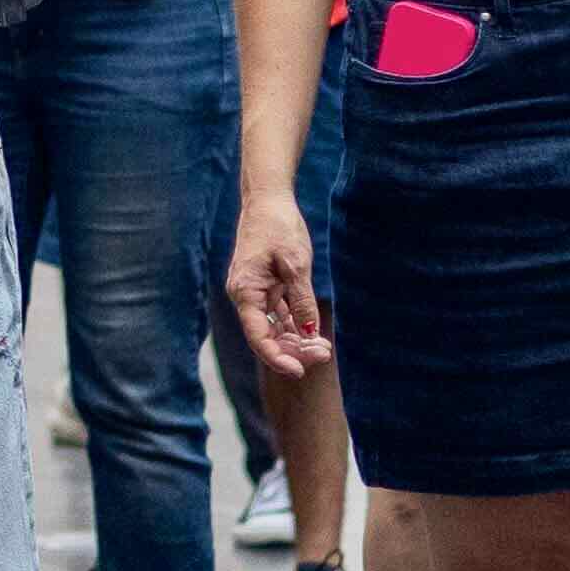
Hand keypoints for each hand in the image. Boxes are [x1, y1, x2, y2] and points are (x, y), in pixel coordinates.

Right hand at [229, 189, 329, 379]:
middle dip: (293, 350)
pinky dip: (295, 325)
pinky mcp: (265, 287)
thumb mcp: (296, 264)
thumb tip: (310, 333)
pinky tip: (313, 334)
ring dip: (296, 340)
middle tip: (324, 354)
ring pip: (274, 328)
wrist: (268, 199)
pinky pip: (279, 314)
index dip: (277, 357)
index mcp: (245, 291)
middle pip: (266, 336)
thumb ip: (302, 301)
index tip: (299, 371)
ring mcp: (255, 293)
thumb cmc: (278, 226)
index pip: (258, 336)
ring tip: (323, 348)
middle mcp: (245, 296)